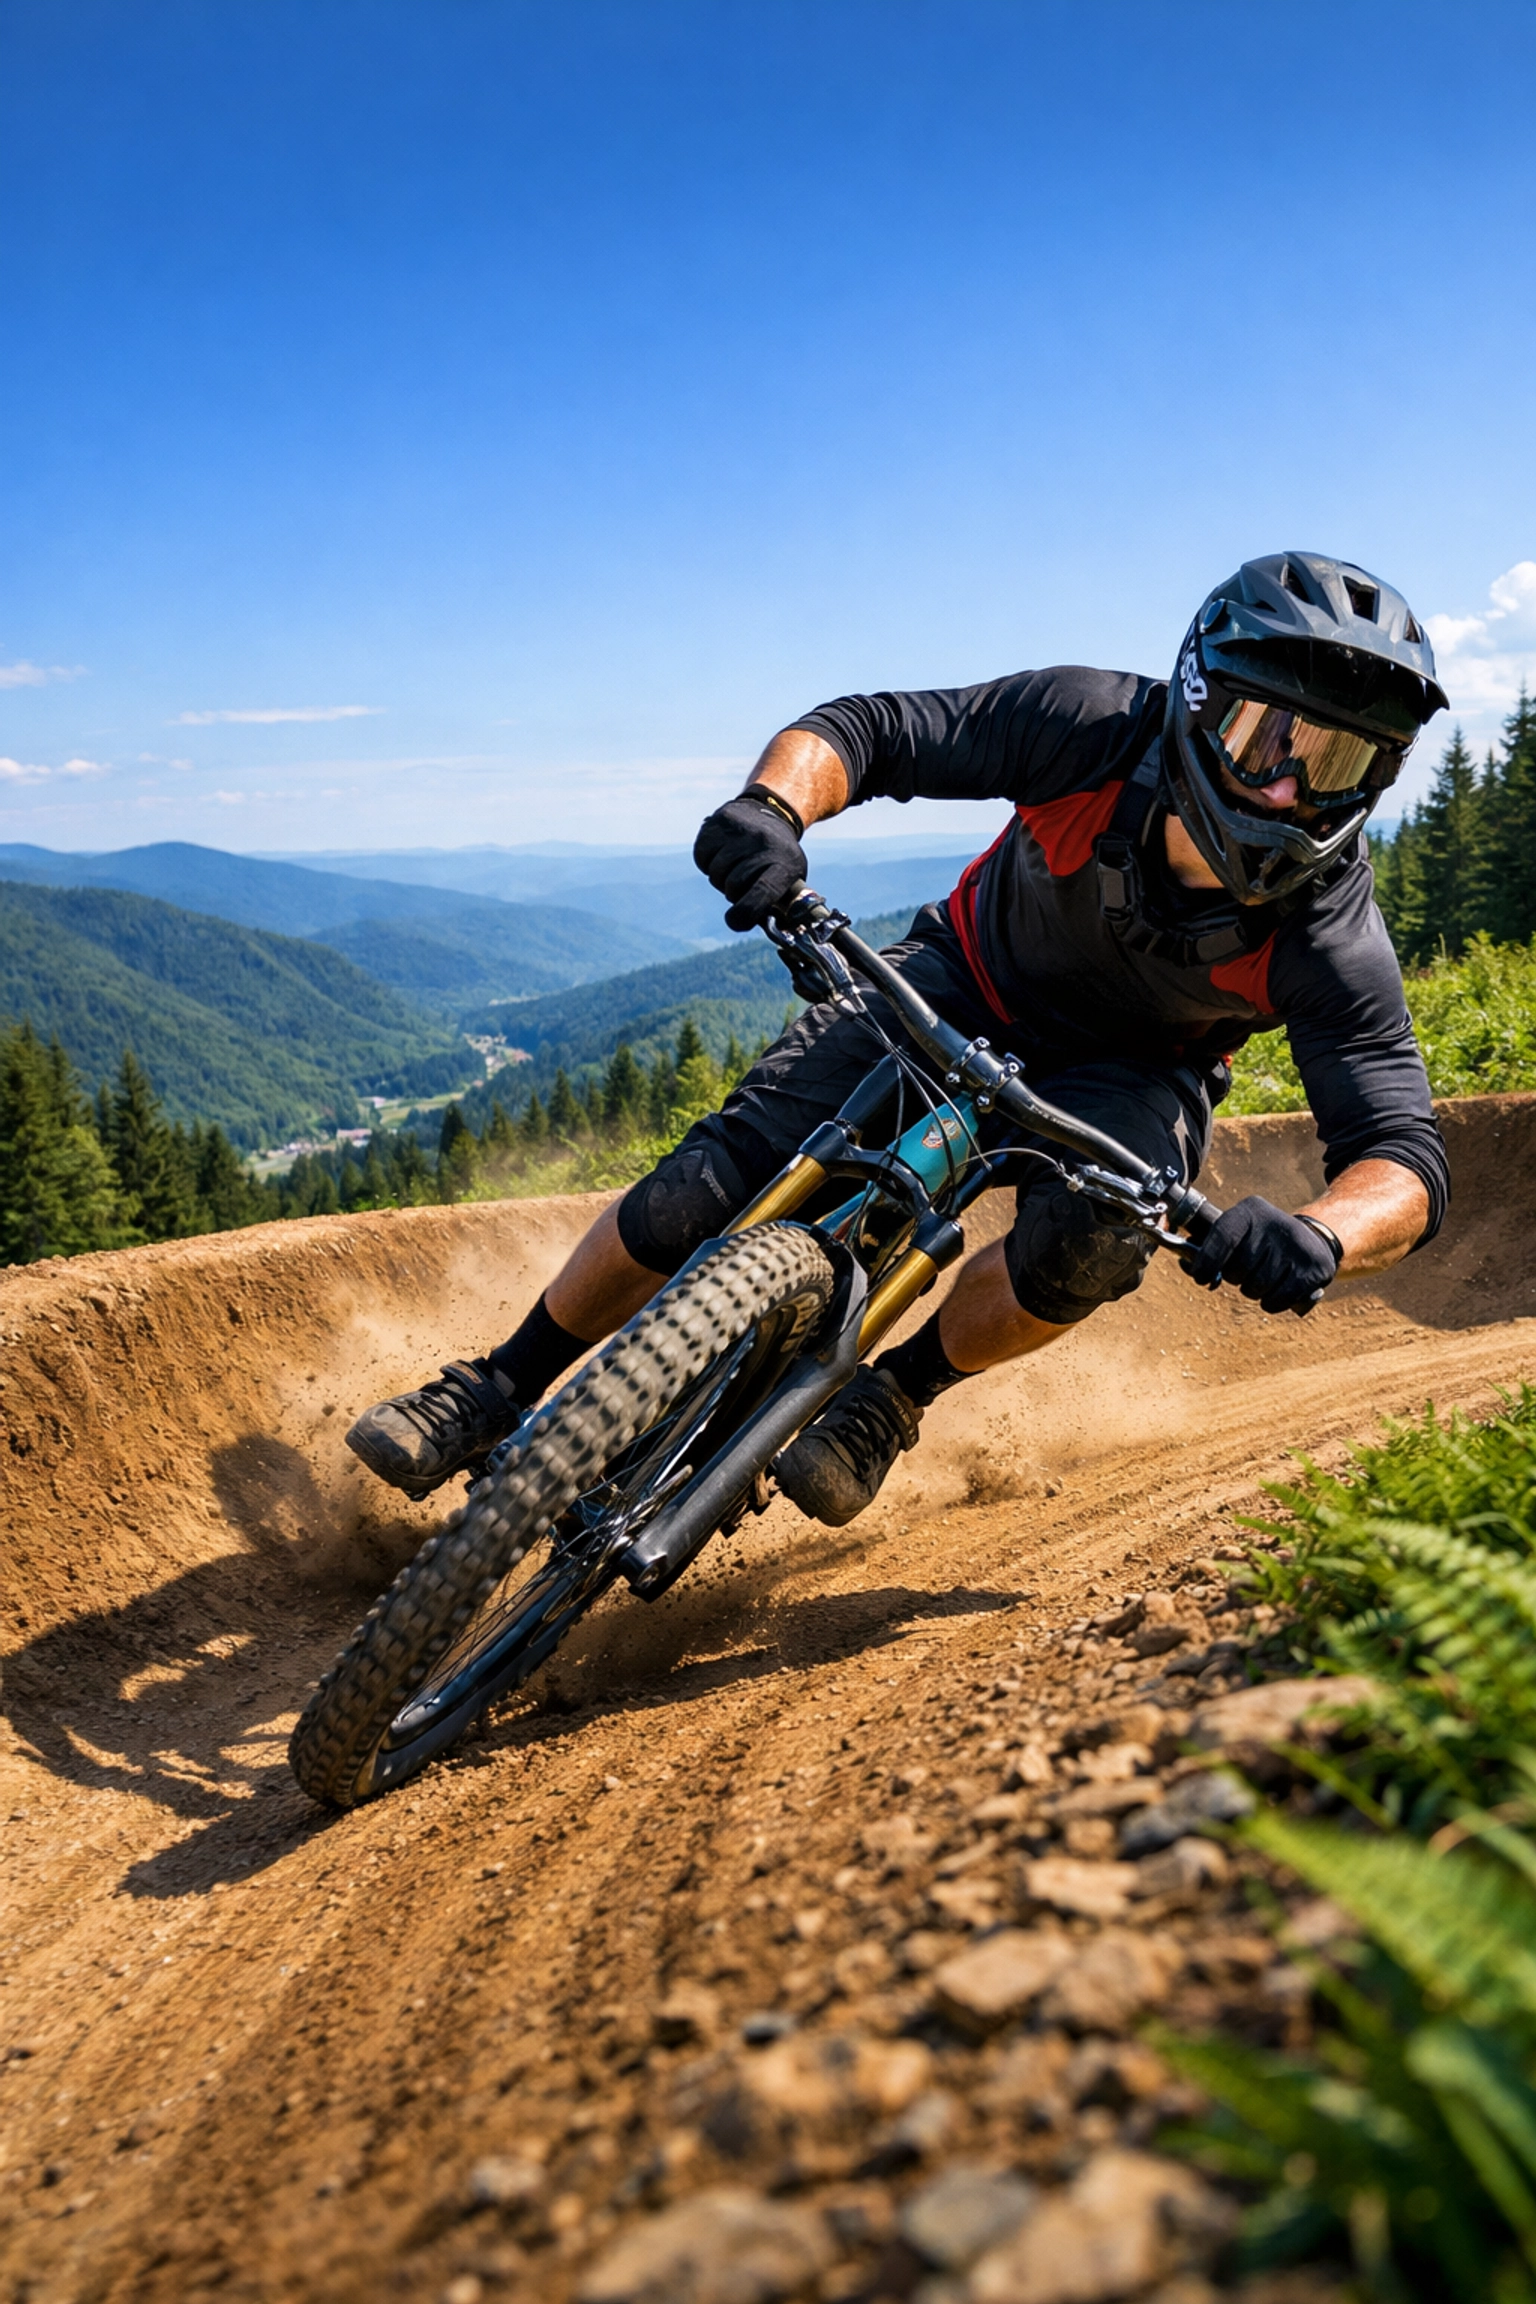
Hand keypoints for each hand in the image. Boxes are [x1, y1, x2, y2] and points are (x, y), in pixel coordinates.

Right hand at [693, 790, 806, 930]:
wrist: (772, 811)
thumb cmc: (779, 858)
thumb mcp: (791, 879)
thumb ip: (777, 907)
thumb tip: (766, 931)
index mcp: (784, 863)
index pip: (763, 892)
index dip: (747, 911)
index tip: (736, 921)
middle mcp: (763, 843)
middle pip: (733, 886)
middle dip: (733, 892)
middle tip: (742, 883)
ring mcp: (741, 830)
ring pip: (715, 874)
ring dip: (720, 878)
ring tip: (734, 865)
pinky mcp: (719, 821)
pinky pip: (702, 858)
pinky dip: (707, 862)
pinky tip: (722, 853)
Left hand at [1182, 1196, 1339, 1315]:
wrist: (1314, 1240)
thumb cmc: (1262, 1241)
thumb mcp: (1238, 1232)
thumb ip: (1208, 1247)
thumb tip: (1187, 1266)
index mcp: (1250, 1211)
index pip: (1221, 1238)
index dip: (1206, 1262)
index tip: (1202, 1278)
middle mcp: (1275, 1223)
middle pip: (1237, 1270)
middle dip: (1237, 1278)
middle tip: (1250, 1269)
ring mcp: (1297, 1246)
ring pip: (1256, 1288)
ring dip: (1255, 1291)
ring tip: (1267, 1275)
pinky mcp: (1314, 1268)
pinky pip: (1277, 1300)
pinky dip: (1273, 1302)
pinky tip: (1281, 1287)